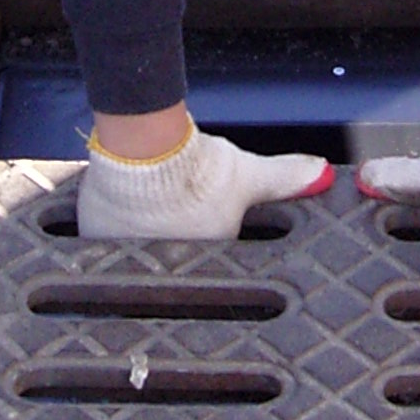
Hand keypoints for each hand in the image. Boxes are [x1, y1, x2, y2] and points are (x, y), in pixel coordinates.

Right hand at [77, 121, 332, 240]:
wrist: (142, 152)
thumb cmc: (195, 166)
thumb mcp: (248, 174)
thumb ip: (285, 179)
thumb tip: (322, 175)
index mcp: (205, 257)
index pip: (212, 257)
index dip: (211, 236)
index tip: (203, 220)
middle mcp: (168, 267)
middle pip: (175, 259)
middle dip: (178, 241)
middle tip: (176, 214)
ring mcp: (128, 258)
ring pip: (138, 253)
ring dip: (144, 239)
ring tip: (148, 215)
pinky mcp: (97, 242)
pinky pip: (106, 242)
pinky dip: (112, 231)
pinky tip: (121, 214)